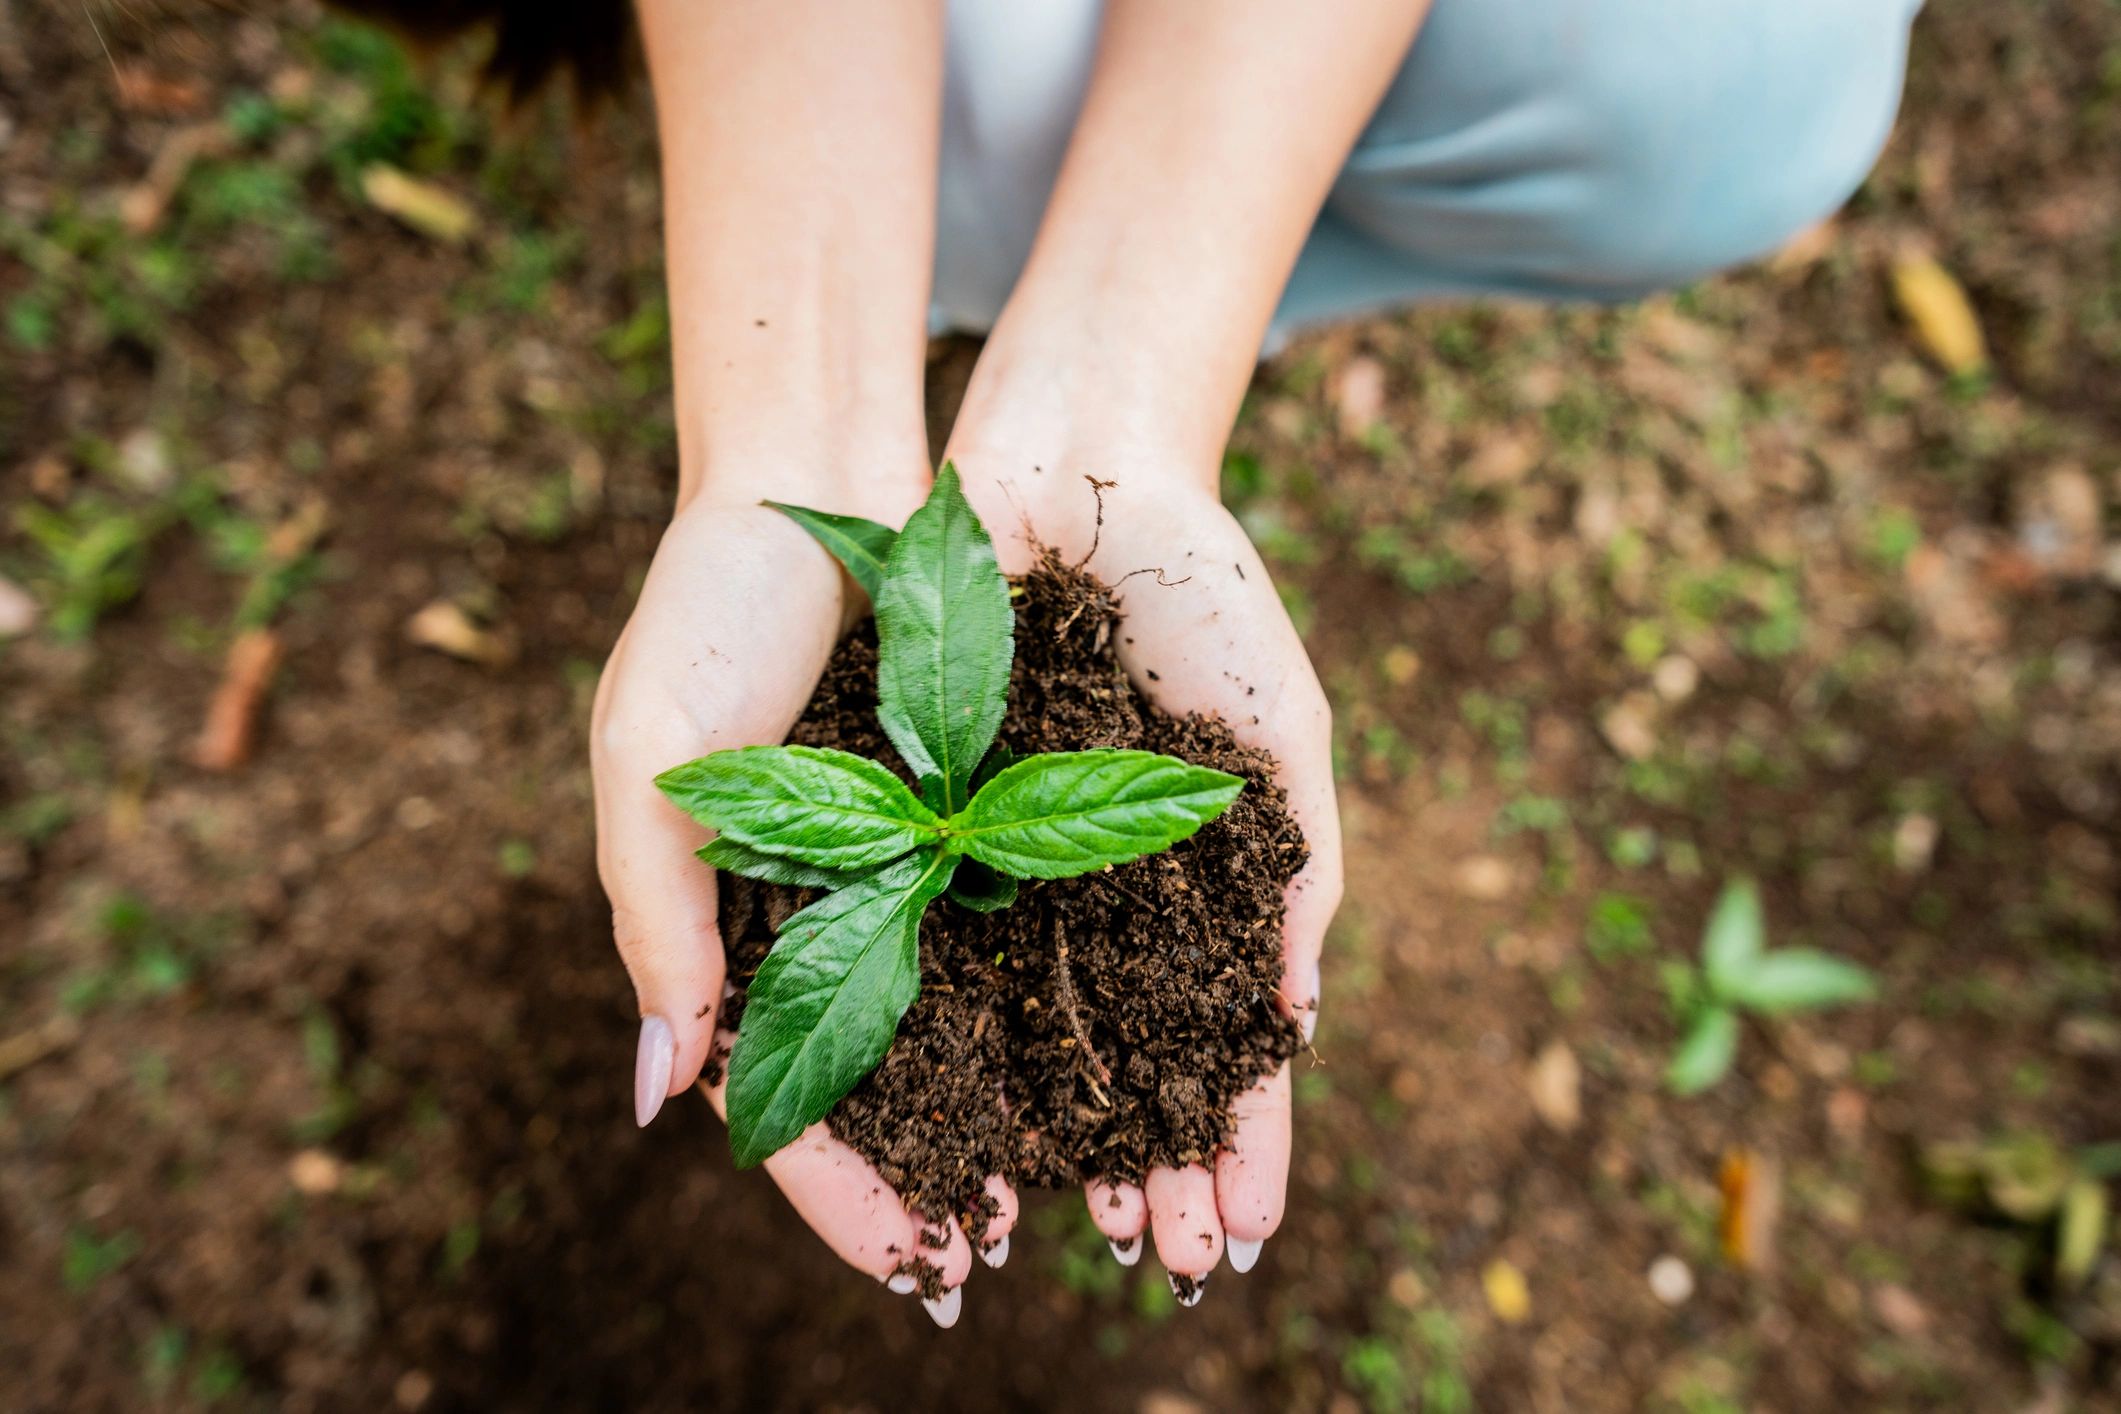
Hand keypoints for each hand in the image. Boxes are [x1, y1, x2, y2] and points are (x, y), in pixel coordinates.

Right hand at [590, 469, 1016, 1322]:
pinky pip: (1021, 919)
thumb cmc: (705, 610)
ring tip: (1068, 1195)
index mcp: (730, 918)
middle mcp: (826, 906)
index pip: (773, 1088)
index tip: (902, 1262)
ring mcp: (907, 863)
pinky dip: (1054, 992)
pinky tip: (1107, 1057)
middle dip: (927, 1173)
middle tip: (989, 1258)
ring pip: (959, 1017)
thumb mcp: (647, 761)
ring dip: (1004, 1108)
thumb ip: (654, 917)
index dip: (833, 1183)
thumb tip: (661, 1096)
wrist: (817, 479)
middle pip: (877, 1075)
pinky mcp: (984, 806)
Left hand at [948, 426, 1341, 1289]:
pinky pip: (928, 945)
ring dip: (1055, 1134)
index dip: (1230, 1137)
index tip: (1245, 1232)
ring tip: (1076, 1233)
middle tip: (1167, 1267)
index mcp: (1184, 880)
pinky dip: (952, 1034)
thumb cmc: (1204, 592)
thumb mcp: (1277, 737)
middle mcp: (1090, 892)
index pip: (1213, 1038)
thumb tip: (1296, 1021)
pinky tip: (968, 1119)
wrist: (1079, 469)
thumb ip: (1295, 874)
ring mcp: (1002, 866)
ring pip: (1025, 1030)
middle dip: (1146, 1166)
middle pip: (1120, 1058)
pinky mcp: (914, 823)